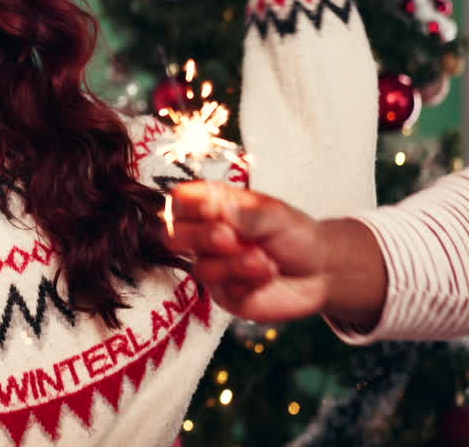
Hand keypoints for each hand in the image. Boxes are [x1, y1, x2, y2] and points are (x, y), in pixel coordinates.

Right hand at [167, 181, 386, 327]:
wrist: (320, 273)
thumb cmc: (295, 235)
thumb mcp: (277, 215)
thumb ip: (248, 214)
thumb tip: (221, 211)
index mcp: (214, 207)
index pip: (180, 201)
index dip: (185, 205)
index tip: (208, 209)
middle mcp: (205, 236)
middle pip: (173, 235)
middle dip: (200, 237)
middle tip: (229, 238)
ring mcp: (212, 265)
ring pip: (200, 267)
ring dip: (234, 265)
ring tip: (264, 261)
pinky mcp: (224, 293)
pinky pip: (222, 291)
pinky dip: (247, 283)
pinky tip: (266, 276)